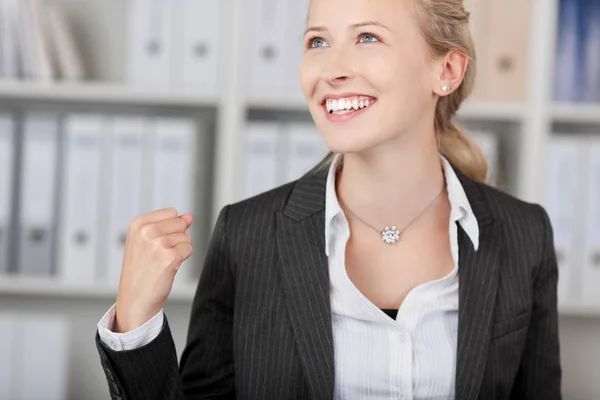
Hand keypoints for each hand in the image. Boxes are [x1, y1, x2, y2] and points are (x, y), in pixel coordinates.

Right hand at [115, 208, 192, 332]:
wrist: (135, 300)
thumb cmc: (140, 271)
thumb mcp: (147, 242)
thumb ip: (169, 225)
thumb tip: (189, 216)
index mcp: (138, 224)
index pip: (172, 213)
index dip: (170, 229)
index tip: (156, 242)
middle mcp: (146, 231)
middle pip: (181, 223)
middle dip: (176, 239)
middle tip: (159, 255)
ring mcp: (158, 244)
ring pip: (186, 237)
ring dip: (179, 251)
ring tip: (161, 262)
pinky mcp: (170, 257)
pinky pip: (189, 249)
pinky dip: (182, 259)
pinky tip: (168, 268)